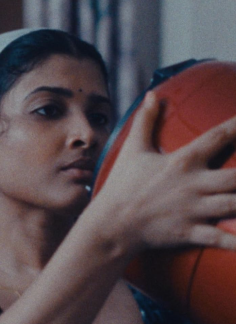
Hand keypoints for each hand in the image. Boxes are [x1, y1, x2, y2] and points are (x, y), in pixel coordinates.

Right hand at [92, 91, 235, 253]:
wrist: (111, 222)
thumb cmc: (122, 184)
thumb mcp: (132, 149)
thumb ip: (145, 121)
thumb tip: (154, 95)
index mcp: (182, 161)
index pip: (217, 137)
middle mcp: (193, 184)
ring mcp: (194, 210)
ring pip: (234, 205)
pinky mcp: (191, 232)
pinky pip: (221, 239)